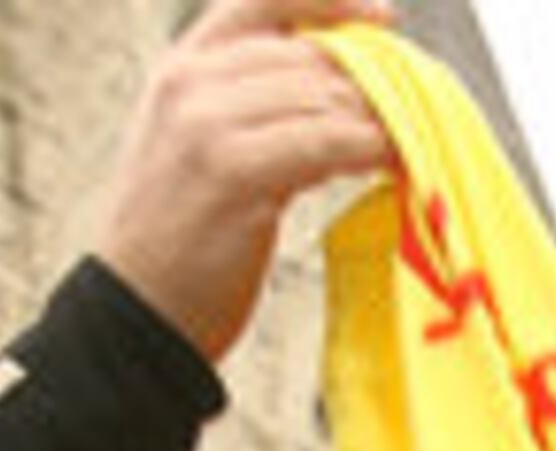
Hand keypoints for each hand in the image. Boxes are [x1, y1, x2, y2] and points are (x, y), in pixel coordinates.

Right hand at [95, 0, 400, 360]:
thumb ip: (254, 107)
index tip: (385, 19)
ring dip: (382, 120)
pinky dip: (375, 149)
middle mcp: (191, 83)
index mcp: (183, 68)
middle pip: (311, 56)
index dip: (331, 2)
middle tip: (419, 114)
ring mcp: (208, 123)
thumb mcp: (202, 149)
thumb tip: (345, 92)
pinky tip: (400, 164)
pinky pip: (330, 141)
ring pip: (327, 97)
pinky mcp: (235, 169)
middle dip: (373, 84)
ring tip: (415, 143)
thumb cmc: (179, 243)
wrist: (136, 314)